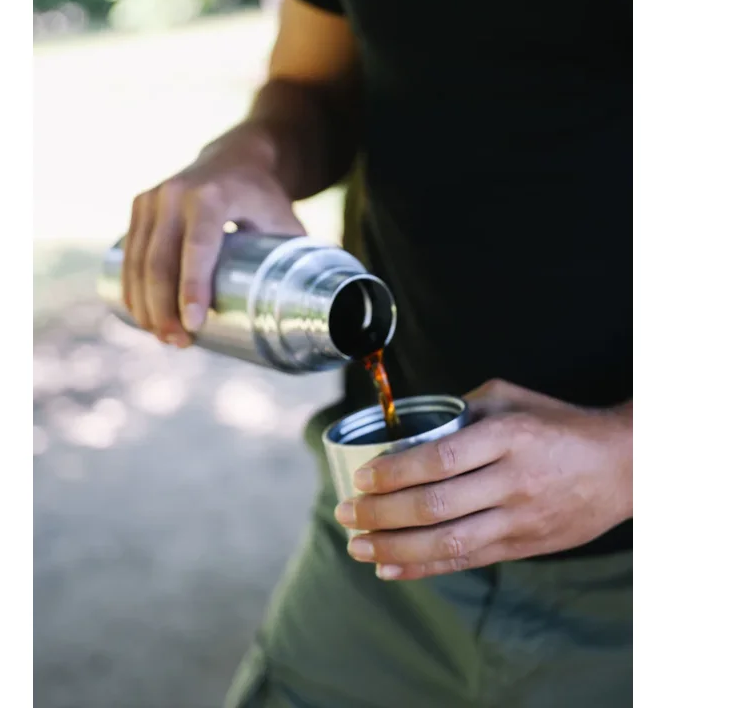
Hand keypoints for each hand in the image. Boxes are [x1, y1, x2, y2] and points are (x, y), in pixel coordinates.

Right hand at [122, 124, 304, 345]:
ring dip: (146, 305)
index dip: (192, 289)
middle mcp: (176, 193)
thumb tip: (313, 309)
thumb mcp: (284, 221)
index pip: (198, 248)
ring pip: (139, 261)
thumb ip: (296, 259)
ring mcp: (152, 197)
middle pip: (160, 261)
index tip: (194, 325)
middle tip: (179, 343)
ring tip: (163, 337)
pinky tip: (141, 315)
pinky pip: (129, 254)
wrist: (236, 157)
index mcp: (213, 196)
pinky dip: (132, 288)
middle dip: (164, 309)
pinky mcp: (140, 205)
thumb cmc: (264, 198)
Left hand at [334, 379, 631, 579]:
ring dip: (395, 549)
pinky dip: (424, 569)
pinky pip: (468, 562)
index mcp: (509, 437)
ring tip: (356, 547)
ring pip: (449, 543)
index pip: (441, 459)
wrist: (622, 466)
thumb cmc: (559, 424)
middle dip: (382, 514)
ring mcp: (520, 520)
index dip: (396, 473)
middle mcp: (514, 482)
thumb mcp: (511, 398)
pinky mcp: (524, 546)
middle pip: (437, 506)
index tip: (361, 477)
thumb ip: (463, 409)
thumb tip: (411, 425)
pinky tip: (390, 569)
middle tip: (345, 513)